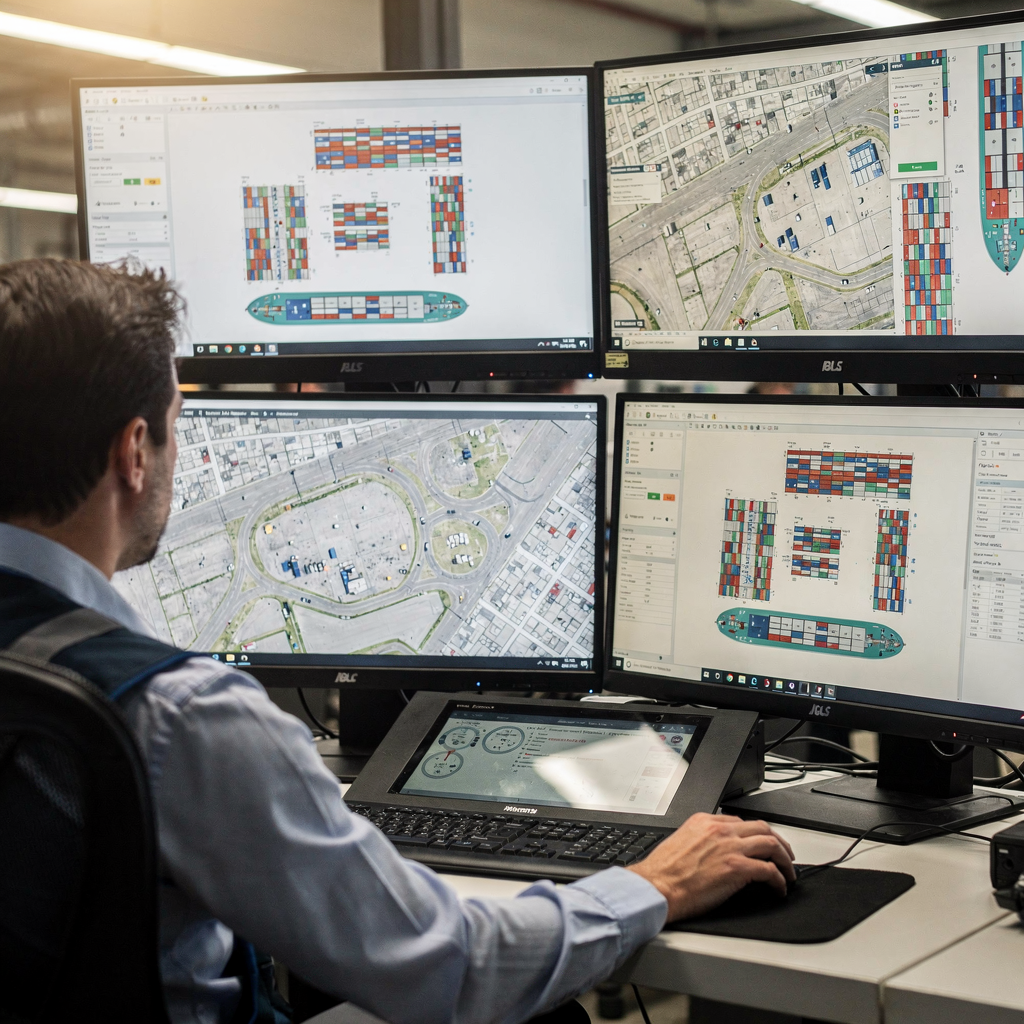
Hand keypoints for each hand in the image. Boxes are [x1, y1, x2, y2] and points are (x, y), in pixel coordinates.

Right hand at [627, 813, 795, 921]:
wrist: (657, 886)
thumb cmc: (664, 872)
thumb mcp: (682, 842)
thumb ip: (703, 840)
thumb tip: (717, 852)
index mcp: (705, 821)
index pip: (741, 822)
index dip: (756, 834)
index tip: (761, 844)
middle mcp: (720, 830)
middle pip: (762, 827)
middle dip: (778, 842)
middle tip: (784, 854)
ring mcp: (730, 847)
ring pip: (771, 844)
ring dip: (784, 859)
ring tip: (788, 872)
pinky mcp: (737, 868)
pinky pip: (769, 870)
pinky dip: (779, 879)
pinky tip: (779, 888)